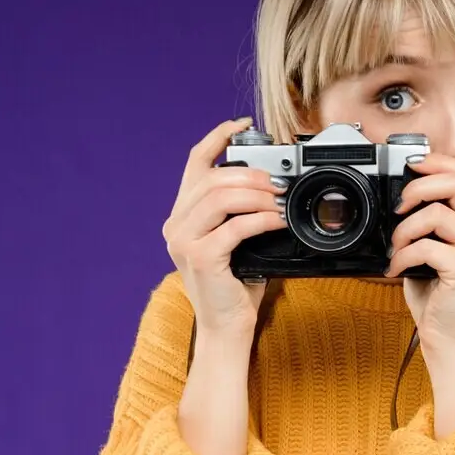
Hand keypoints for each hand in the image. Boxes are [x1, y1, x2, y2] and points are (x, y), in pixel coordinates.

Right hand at [162, 118, 287, 341]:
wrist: (226, 327)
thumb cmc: (235, 285)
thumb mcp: (234, 240)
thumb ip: (239, 211)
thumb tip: (272, 183)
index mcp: (182, 215)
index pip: (195, 163)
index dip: (218, 138)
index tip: (243, 126)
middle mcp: (176, 224)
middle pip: (212, 177)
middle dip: (251, 174)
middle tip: (278, 182)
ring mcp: (183, 240)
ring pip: (221, 197)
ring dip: (257, 195)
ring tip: (279, 201)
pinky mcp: (200, 257)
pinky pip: (235, 226)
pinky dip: (261, 219)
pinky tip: (276, 221)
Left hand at [385, 153, 454, 354]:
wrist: (446, 333)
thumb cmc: (436, 290)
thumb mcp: (434, 244)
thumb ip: (430, 216)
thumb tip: (409, 185)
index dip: (439, 161)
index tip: (410, 165)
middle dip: (418, 187)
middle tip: (398, 206)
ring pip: (438, 213)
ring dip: (405, 227)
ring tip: (395, 245)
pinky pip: (427, 246)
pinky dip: (402, 255)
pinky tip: (396, 268)